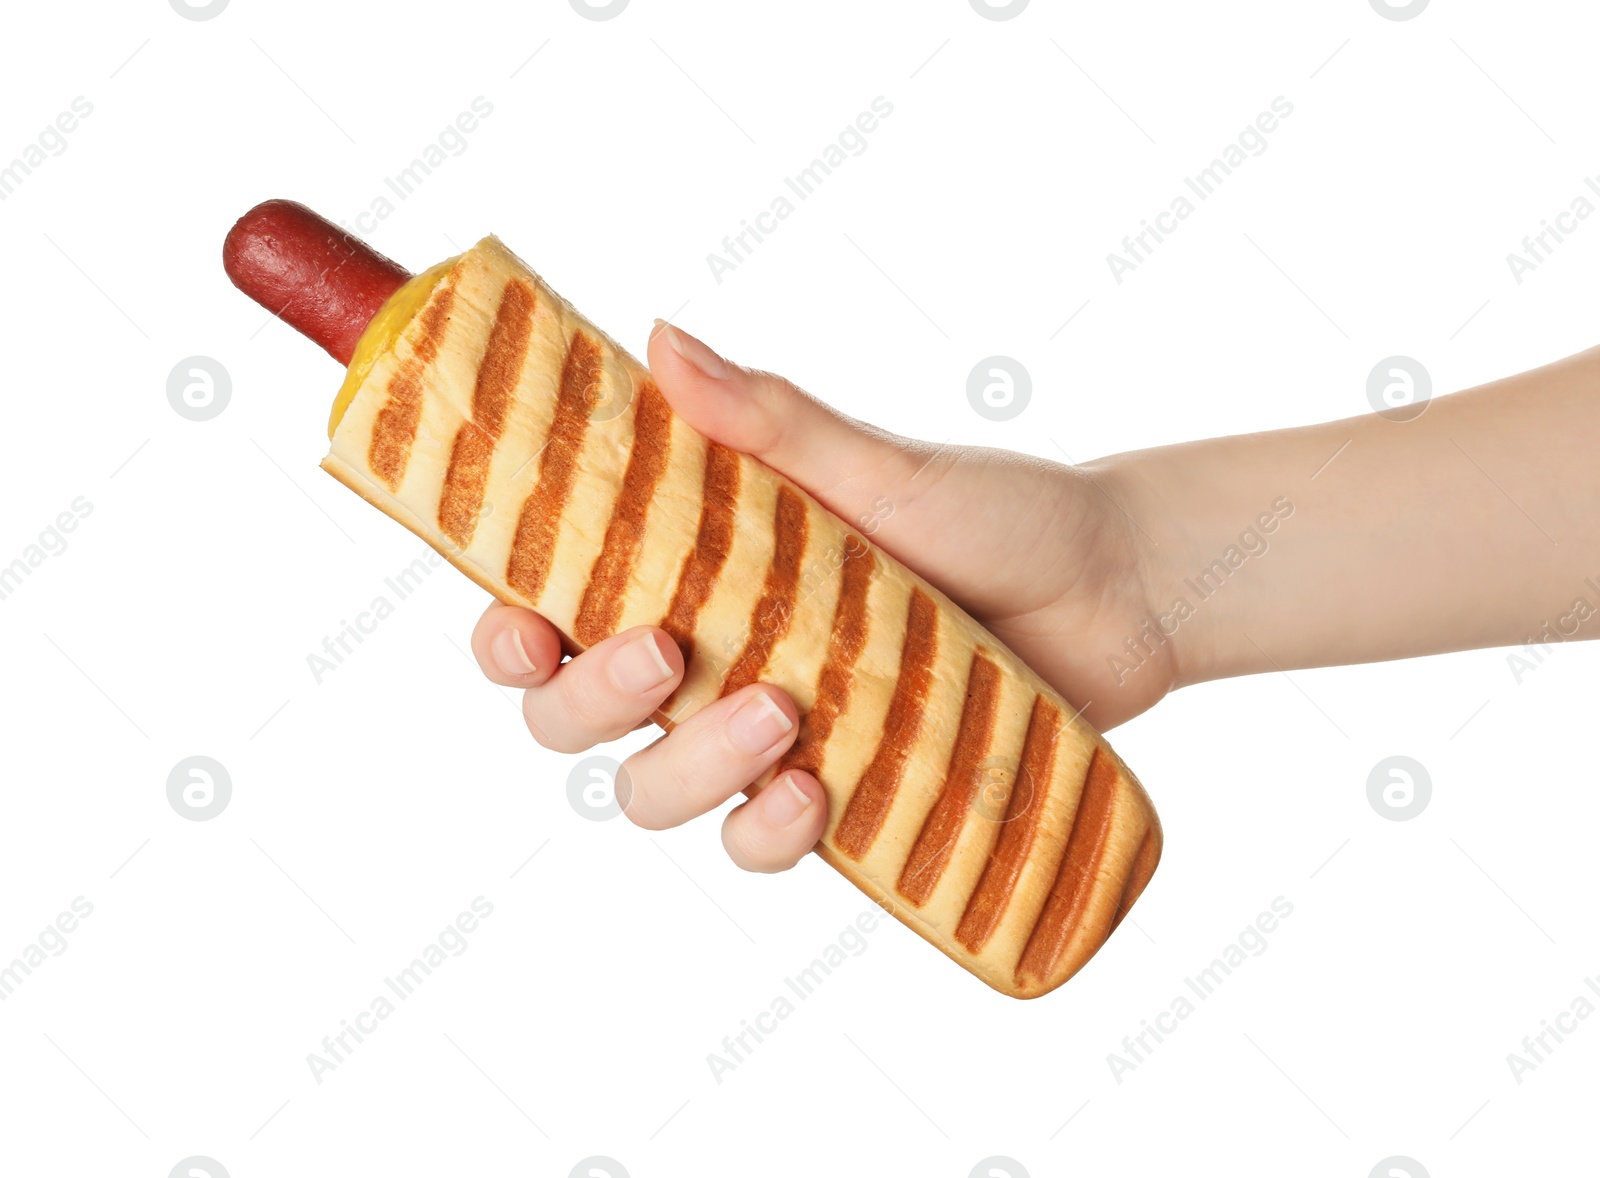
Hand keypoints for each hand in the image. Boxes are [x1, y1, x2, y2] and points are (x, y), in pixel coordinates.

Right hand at [471, 322, 1171, 872]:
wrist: (1117, 591)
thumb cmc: (996, 510)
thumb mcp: (882, 465)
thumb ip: (770, 421)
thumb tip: (663, 340)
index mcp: (692, 572)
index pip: (550, 614)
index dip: (506, 635)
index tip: (525, 621)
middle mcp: (710, 662)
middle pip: (569, 721)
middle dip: (589, 700)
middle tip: (667, 651)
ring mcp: (766, 739)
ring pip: (652, 794)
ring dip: (689, 767)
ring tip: (784, 712)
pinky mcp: (834, 800)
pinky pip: (757, 846)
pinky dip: (768, 831)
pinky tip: (818, 790)